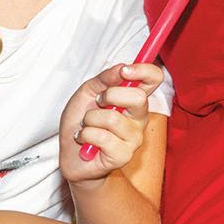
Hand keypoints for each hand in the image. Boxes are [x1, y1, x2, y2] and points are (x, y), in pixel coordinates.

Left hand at [59, 62, 163, 182]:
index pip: (153, 79)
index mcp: (134, 100)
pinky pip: (103, 137)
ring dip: (90, 119)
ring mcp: (134, 138)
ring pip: (113, 118)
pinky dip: (85, 135)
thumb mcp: (88, 93)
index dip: (144, 71)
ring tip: (87, 126)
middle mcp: (139, 118)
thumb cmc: (81, 123)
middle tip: (97, 103)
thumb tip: (122, 67)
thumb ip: (105, 79)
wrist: (70, 155)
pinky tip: (84, 140)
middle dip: (109, 96)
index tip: (124, 71)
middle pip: (139, 98)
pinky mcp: (123, 155)